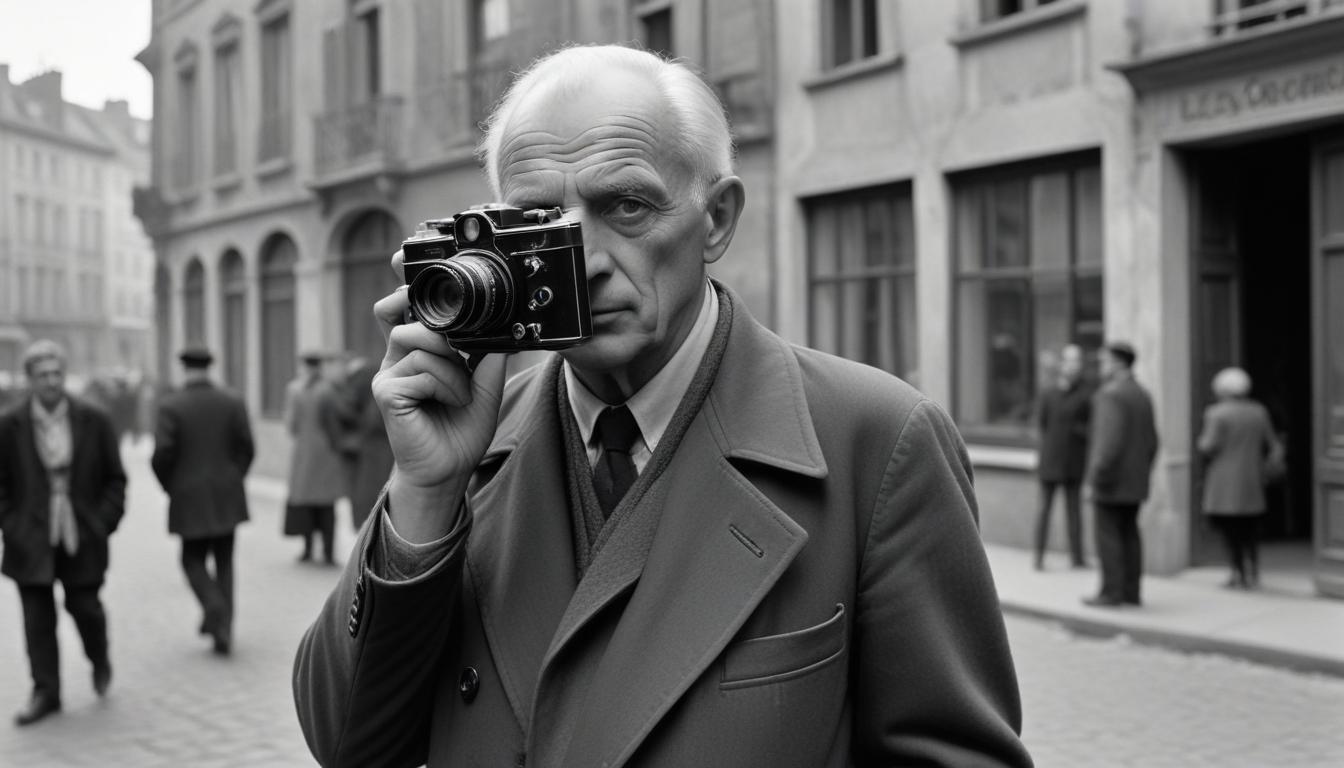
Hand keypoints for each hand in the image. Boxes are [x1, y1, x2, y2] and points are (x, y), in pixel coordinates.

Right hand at [371, 249, 507, 541]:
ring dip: (452, 365)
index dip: (404, 280)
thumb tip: (500, 318)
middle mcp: (396, 355)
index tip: (405, 256)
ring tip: (461, 390)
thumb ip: (484, 348)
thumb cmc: (461, 426)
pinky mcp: (385, 392)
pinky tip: (451, 402)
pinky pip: (421, 368)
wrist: (450, 470)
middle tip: (450, 333)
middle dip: (423, 310)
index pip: (404, 304)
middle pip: (399, 310)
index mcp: (416, 348)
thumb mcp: (483, 379)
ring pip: (419, 339)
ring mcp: (387, 373)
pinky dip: (447, 384)